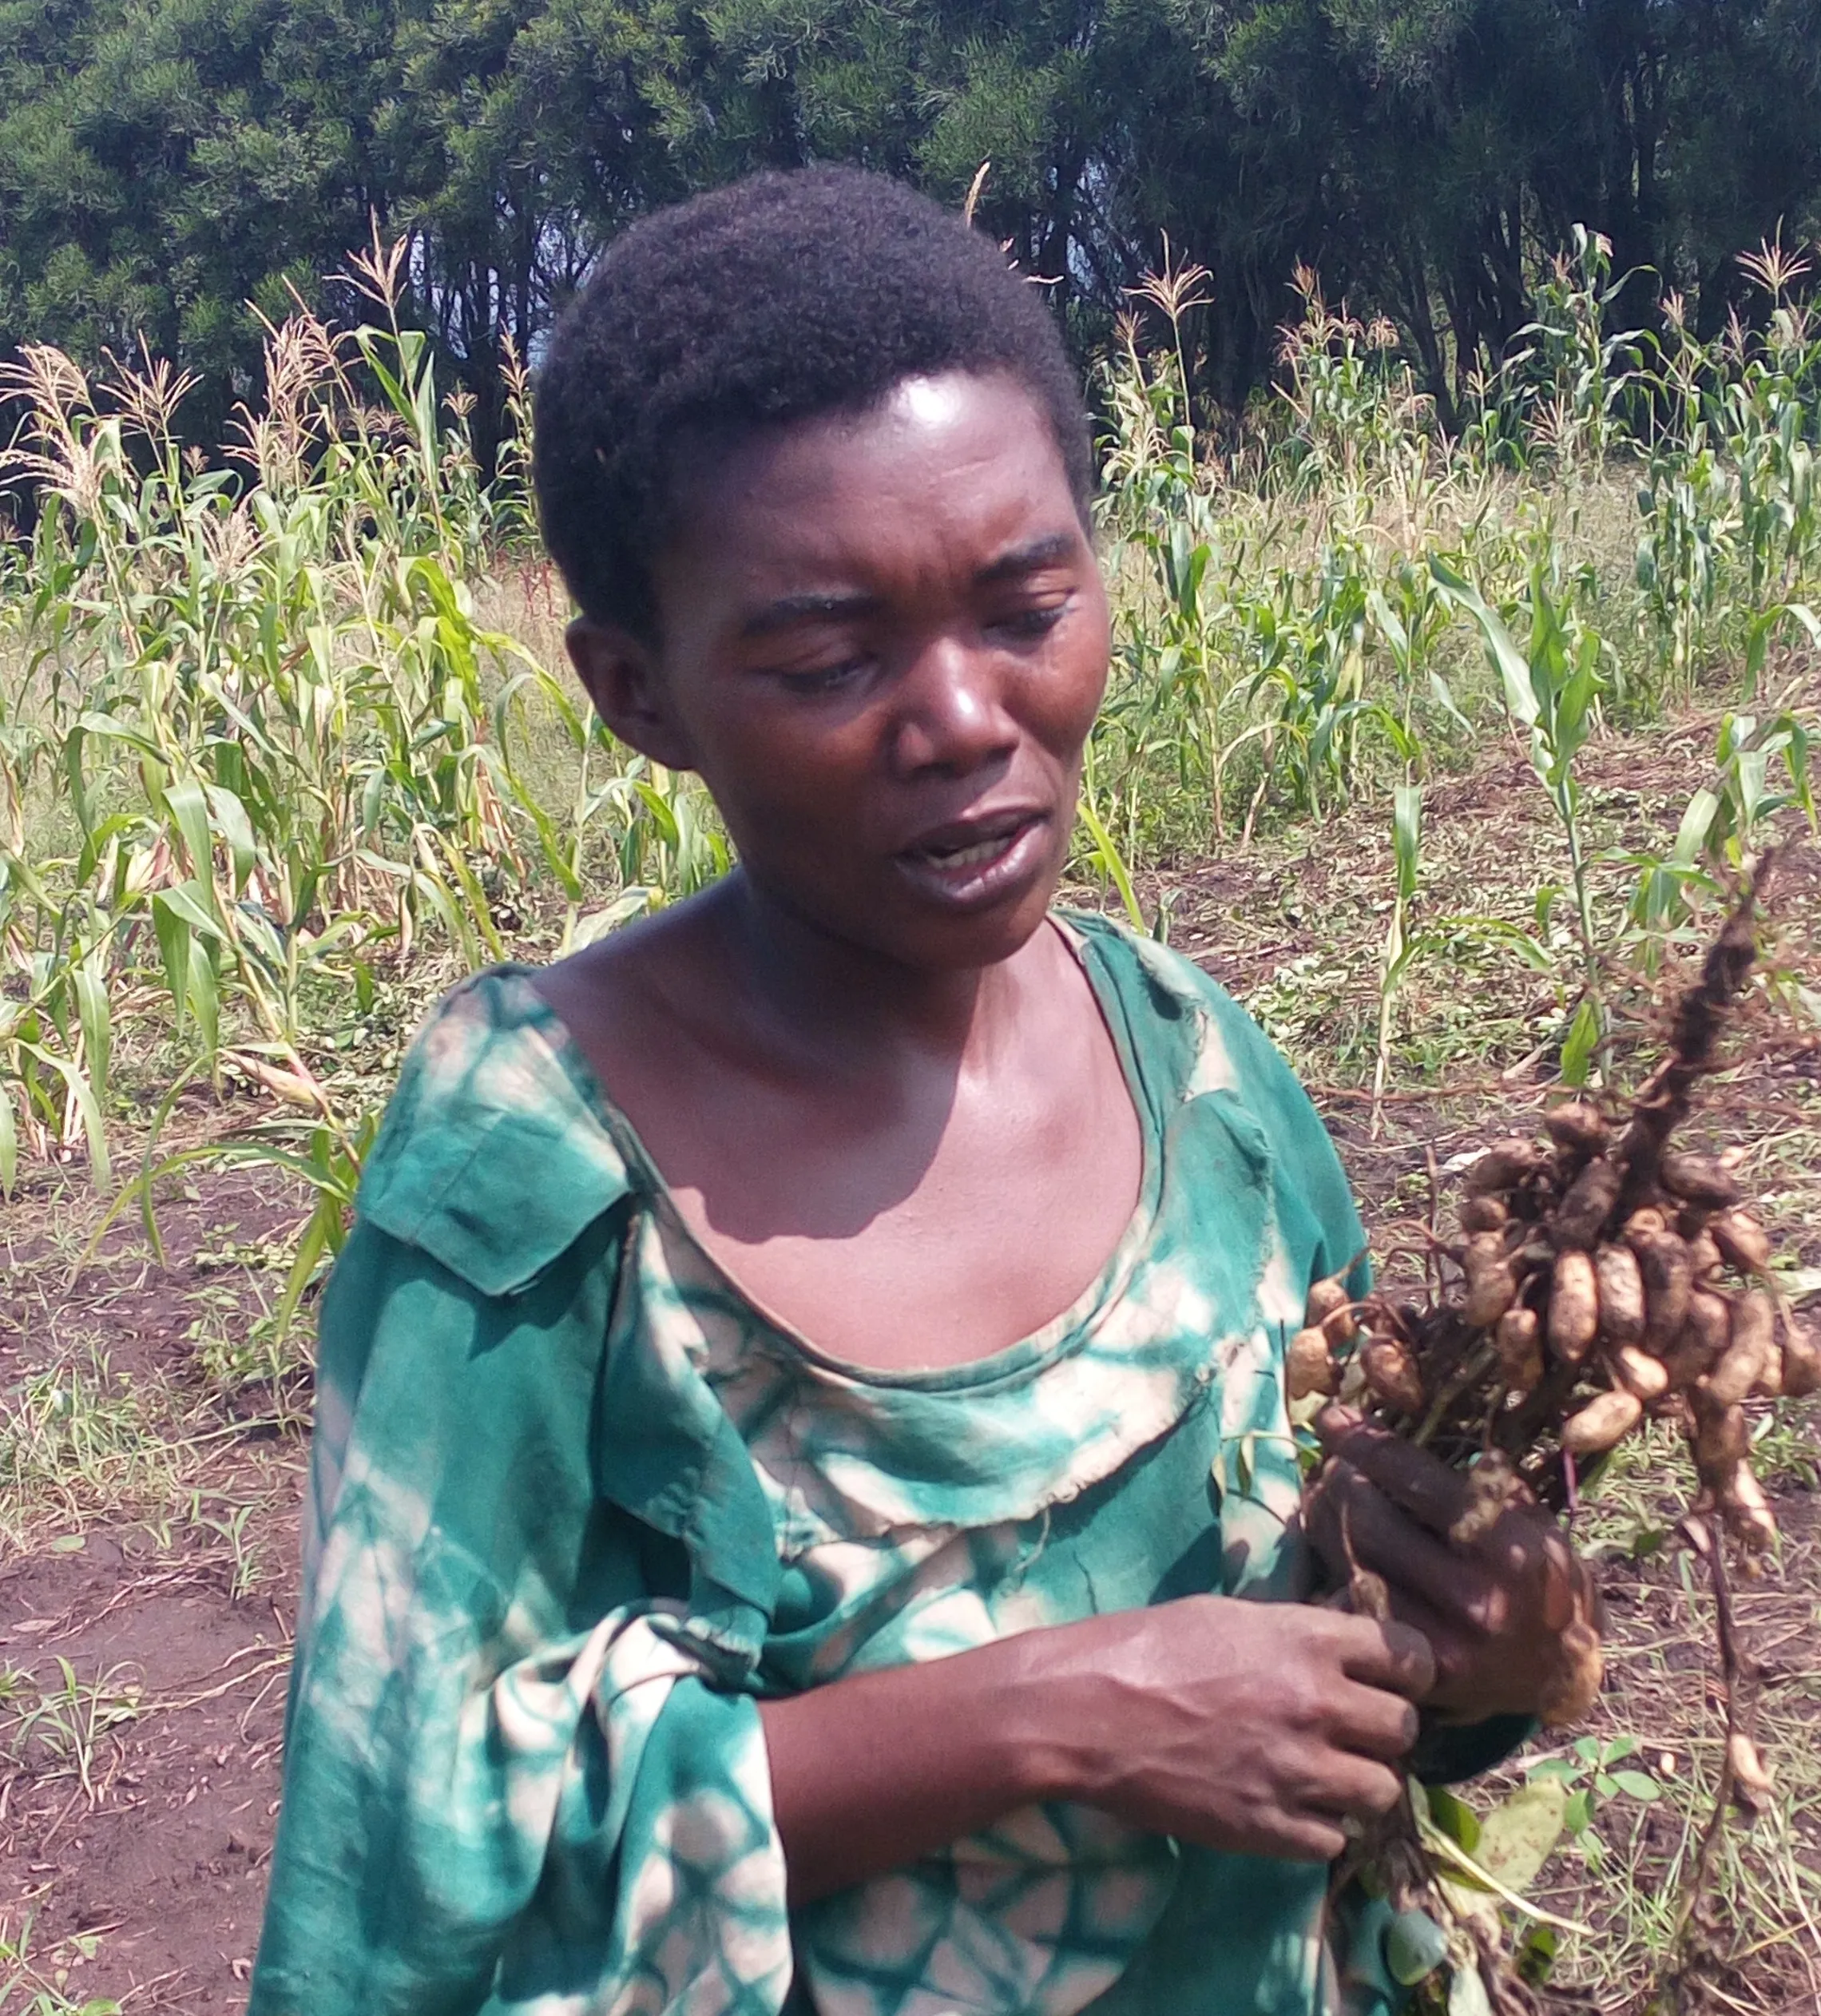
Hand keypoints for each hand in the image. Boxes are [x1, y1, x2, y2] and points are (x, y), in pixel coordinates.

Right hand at [1030, 1592, 1433, 1862]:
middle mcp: (1316, 1705)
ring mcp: (1297, 1772)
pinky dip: (1319, 1827)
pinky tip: (1287, 1806)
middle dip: (1384, 1729)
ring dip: (1358, 1783)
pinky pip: (1336, 1840)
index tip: (1390, 1678)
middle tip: (1352, 1730)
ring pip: (1383, 1791)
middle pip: (1405, 1729)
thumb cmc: (1145, 1646)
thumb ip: (1295, 1632)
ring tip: (1323, 1775)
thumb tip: (1341, 1645)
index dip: (1408, 1670)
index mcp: (1307, 1641)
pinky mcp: (1270, 1828)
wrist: (1083, 1711)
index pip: (1411, 1657)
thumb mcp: (1228, 1614)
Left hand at [1306, 1405, 1600, 1723]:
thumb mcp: (1530, 1518)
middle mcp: (1474, 1597)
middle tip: (1331, 1461)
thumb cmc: (1538, 1575)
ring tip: (1323, 1494)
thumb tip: (1410, 1429)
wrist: (1556, 1671)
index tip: (1333, 1416)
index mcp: (1507, 1548)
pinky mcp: (1415, 1669)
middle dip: (1339, 1479)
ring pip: (1352, 1561)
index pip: (1416, 1480)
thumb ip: (1480, 1481)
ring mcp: (1441, 1640)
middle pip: (1370, 1520)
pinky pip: (1353, 1606)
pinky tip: (1332, 1545)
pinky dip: (1334, 1568)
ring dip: (1326, 1520)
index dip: (1365, 1442)